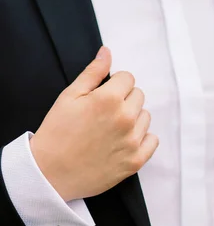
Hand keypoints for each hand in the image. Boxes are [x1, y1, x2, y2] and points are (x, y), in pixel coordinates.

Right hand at [30, 47, 158, 201]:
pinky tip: (123, 142)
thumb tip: (107, 52)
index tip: (102, 96)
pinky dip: (142, 139)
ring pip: (145, 117)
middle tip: (104, 114)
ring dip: (133, 119)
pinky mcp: (136, 161)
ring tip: (110, 129)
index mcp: (109, 99)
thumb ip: (93, 72)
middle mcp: (125, 118)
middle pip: (139, 95)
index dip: (114, 85)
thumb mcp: (69, 96)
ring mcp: (132, 141)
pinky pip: (152, 140)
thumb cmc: (56, 133)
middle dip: (124, 100)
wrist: (49, 173)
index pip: (128, 78)